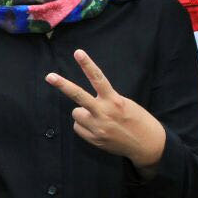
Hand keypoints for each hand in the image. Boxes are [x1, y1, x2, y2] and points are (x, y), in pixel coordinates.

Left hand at [45, 50, 165, 171]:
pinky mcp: (94, 139)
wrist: (147, 145)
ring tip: (97, 118)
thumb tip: (86, 104)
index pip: (98, 78)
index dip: (87, 64)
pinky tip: (98, 129)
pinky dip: (84, 126)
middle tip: (49, 76)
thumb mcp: (126, 104)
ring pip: (76, 113)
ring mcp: (98, 127)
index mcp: (115, 100)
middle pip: (78, 95)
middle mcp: (104, 112)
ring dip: (82, 114)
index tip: (78, 52)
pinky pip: (78, 128)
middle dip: (63, 85)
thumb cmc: (137, 120)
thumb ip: (107, 100)